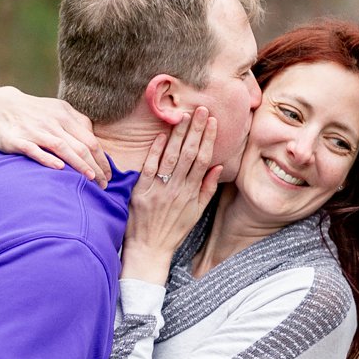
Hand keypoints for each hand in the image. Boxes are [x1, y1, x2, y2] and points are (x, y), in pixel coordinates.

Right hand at [0, 83, 105, 182]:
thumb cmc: (34, 112)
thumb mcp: (58, 109)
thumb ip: (77, 123)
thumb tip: (95, 142)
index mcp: (65, 115)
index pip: (90, 140)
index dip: (102, 159)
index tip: (109, 175)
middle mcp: (53, 122)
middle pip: (80, 146)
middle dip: (96, 167)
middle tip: (104, 185)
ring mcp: (35, 131)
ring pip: (62, 148)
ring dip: (78, 165)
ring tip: (90, 179)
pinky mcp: (17, 140)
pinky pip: (35, 150)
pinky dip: (47, 159)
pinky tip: (59, 168)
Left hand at [122, 91, 223, 283]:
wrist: (150, 249)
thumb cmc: (174, 230)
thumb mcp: (196, 213)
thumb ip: (207, 189)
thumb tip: (217, 167)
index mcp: (191, 193)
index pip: (203, 160)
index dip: (208, 139)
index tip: (212, 121)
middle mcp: (177, 189)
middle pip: (189, 154)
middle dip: (196, 130)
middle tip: (201, 109)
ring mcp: (159, 189)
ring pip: (171, 157)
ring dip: (178, 135)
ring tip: (184, 115)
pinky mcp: (141, 191)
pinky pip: (150, 167)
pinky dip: (156, 151)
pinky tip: (162, 135)